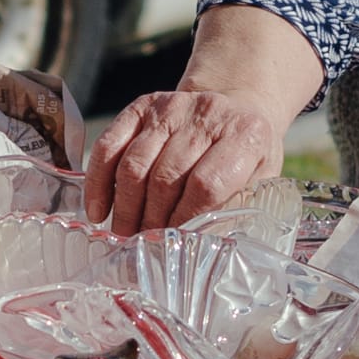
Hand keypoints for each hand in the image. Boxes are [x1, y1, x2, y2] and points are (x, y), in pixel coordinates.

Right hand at [84, 89, 286, 234]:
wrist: (234, 106)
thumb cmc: (245, 155)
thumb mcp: (259, 182)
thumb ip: (237, 212)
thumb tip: (205, 251)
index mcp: (245, 136)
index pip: (206, 184)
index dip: (184, 218)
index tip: (174, 243)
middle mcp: (207, 115)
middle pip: (165, 177)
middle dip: (151, 220)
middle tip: (145, 246)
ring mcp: (171, 108)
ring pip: (134, 164)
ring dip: (125, 207)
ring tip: (125, 233)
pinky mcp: (142, 107)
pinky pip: (109, 146)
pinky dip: (98, 181)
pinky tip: (98, 209)